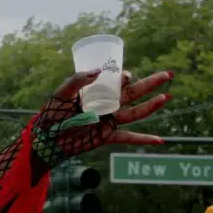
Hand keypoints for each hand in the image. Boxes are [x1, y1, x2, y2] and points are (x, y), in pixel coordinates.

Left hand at [37, 69, 172, 155]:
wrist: (45, 139)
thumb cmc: (51, 114)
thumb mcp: (61, 95)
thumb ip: (77, 81)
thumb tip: (98, 72)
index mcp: (98, 92)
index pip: (118, 82)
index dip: (126, 77)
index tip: (126, 77)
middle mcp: (107, 105)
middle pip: (134, 93)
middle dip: (151, 83)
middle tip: (168, 74)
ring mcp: (108, 121)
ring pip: (135, 112)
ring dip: (152, 106)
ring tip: (166, 96)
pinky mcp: (106, 136)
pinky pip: (128, 138)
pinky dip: (144, 139)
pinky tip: (160, 140)